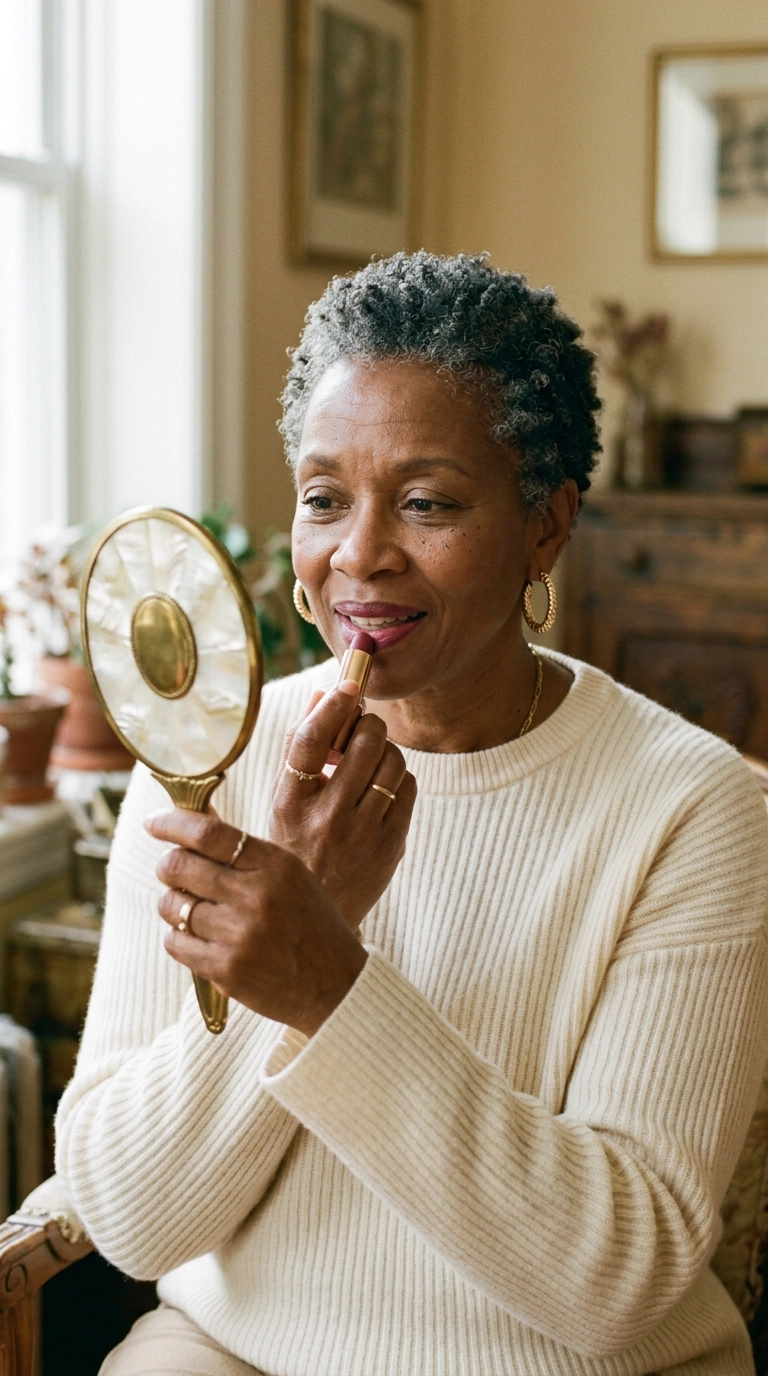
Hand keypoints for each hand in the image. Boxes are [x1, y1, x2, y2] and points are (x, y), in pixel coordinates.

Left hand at [147, 810, 366, 1037]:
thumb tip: (190, 831)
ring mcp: (239, 935)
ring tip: (193, 910)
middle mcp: (256, 896)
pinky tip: (201, 939)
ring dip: (174, 905)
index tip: (154, 823)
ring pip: (172, 905)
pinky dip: (179, 938)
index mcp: (275, 865)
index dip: (172, 824)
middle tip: (172, 871)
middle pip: (179, 866)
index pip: (207, 833)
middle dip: (168, 866)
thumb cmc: (311, 924)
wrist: (337, 985)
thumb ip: (247, 855)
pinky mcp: (226, 969)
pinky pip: (175, 942)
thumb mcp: (292, 876)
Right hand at [269, 682, 416, 928]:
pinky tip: (379, 789)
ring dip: (384, 749)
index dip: (332, 707)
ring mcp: (363, 834)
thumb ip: (301, 747)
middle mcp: (326, 818)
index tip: (348, 684)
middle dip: (367, 725)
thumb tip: (324, 695)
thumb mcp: (284, 802)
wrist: (316, 916)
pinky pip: (407, 787)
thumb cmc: (295, 846)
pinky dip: (396, 777)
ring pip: (393, 761)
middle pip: (365, 742)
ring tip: (368, 761)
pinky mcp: (392, 846)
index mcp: (289, 804)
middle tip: (360, 729)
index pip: (311, 743)